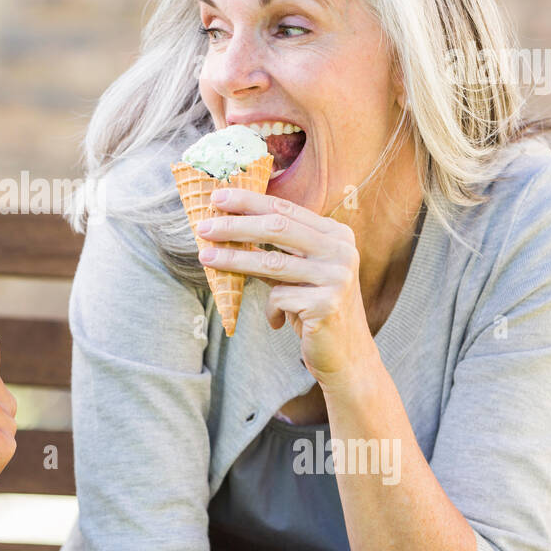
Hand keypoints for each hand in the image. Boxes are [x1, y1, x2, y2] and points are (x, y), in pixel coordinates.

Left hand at [195, 189, 373, 387]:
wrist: (346, 355)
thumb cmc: (314, 309)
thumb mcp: (298, 273)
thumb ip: (275, 251)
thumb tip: (226, 226)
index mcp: (336, 234)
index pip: (285, 209)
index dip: (249, 201)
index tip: (217, 196)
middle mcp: (341, 250)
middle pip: (277, 227)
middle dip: (235, 225)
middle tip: (203, 226)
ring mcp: (337, 276)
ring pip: (272, 262)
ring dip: (233, 259)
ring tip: (204, 257)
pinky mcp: (327, 304)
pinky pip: (279, 298)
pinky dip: (270, 309)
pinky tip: (277, 321)